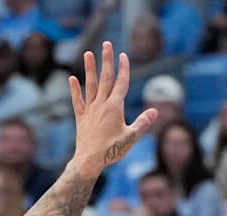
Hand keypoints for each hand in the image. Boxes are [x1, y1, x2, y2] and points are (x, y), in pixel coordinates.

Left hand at [68, 41, 155, 175]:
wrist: (89, 161)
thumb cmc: (111, 150)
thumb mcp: (131, 137)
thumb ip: (142, 123)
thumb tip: (155, 111)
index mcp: (114, 107)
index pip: (121, 83)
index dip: (123, 68)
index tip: (124, 55)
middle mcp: (101, 105)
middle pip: (105, 78)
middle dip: (107, 60)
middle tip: (107, 44)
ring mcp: (90, 110)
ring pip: (90, 85)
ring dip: (90, 69)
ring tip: (88, 53)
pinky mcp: (81, 118)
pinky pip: (78, 101)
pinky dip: (74, 90)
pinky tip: (71, 79)